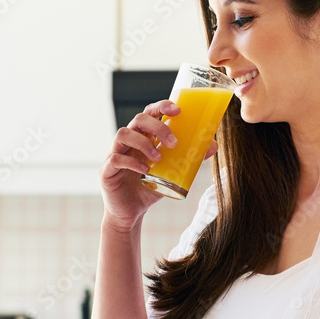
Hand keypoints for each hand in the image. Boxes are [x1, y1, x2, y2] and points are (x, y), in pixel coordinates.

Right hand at [99, 100, 217, 228]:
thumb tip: (212, 145)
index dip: (161, 107)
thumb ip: (190, 158)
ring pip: (123, 134)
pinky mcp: (107, 171)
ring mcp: (115, 153)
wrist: (132, 212)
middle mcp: (128, 141)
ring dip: (143, 142)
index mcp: (143, 136)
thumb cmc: (150, 187)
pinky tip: (145, 171)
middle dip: (157, 127)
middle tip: (173, 142)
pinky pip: (115, 159)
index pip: (150, 113)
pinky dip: (131, 162)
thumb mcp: (173, 172)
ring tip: (158, 158)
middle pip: (138, 119)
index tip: (178, 110)